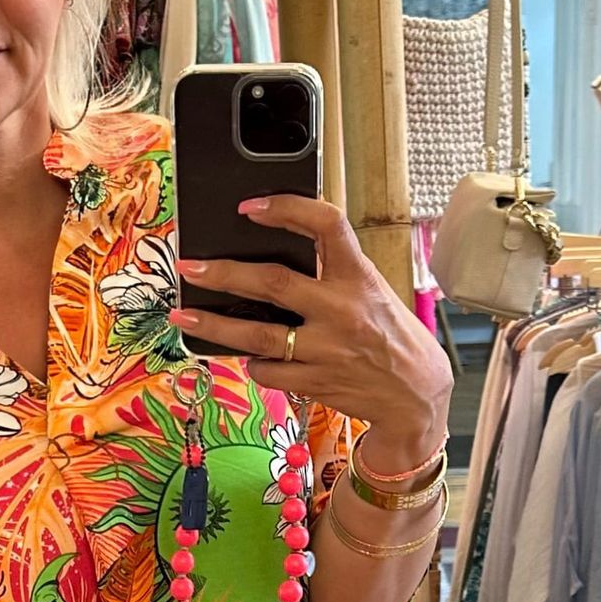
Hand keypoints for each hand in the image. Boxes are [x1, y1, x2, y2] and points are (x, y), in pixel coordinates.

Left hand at [171, 195, 450, 462]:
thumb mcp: (372, 291)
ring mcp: (327, 350)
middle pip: (272, 283)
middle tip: (190, 268)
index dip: (287, 208)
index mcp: (360, 277)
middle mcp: (343, 310)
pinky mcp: (316, 382)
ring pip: (257, 336)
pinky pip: (268, 371)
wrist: (416, 394)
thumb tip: (270, 260)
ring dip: (214, 327)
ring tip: (184, 318)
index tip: (251, 207)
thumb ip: (332, 274)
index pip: (326, 226)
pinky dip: (252, 362)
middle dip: (224, 274)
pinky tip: (246, 356)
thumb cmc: (389, 335)